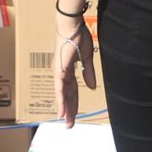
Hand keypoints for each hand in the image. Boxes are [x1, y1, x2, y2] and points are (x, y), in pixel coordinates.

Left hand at [54, 7, 96, 125]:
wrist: (72, 26)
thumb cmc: (78, 36)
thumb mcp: (87, 57)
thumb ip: (88, 73)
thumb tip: (92, 86)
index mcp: (67, 70)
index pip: (72, 91)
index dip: (73, 103)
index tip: (74, 114)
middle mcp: (61, 74)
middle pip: (67, 96)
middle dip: (69, 111)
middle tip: (70, 125)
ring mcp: (59, 73)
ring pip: (63, 96)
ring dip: (65, 110)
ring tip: (67, 123)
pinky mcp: (59, 71)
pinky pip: (60, 89)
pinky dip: (61, 101)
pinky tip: (61, 112)